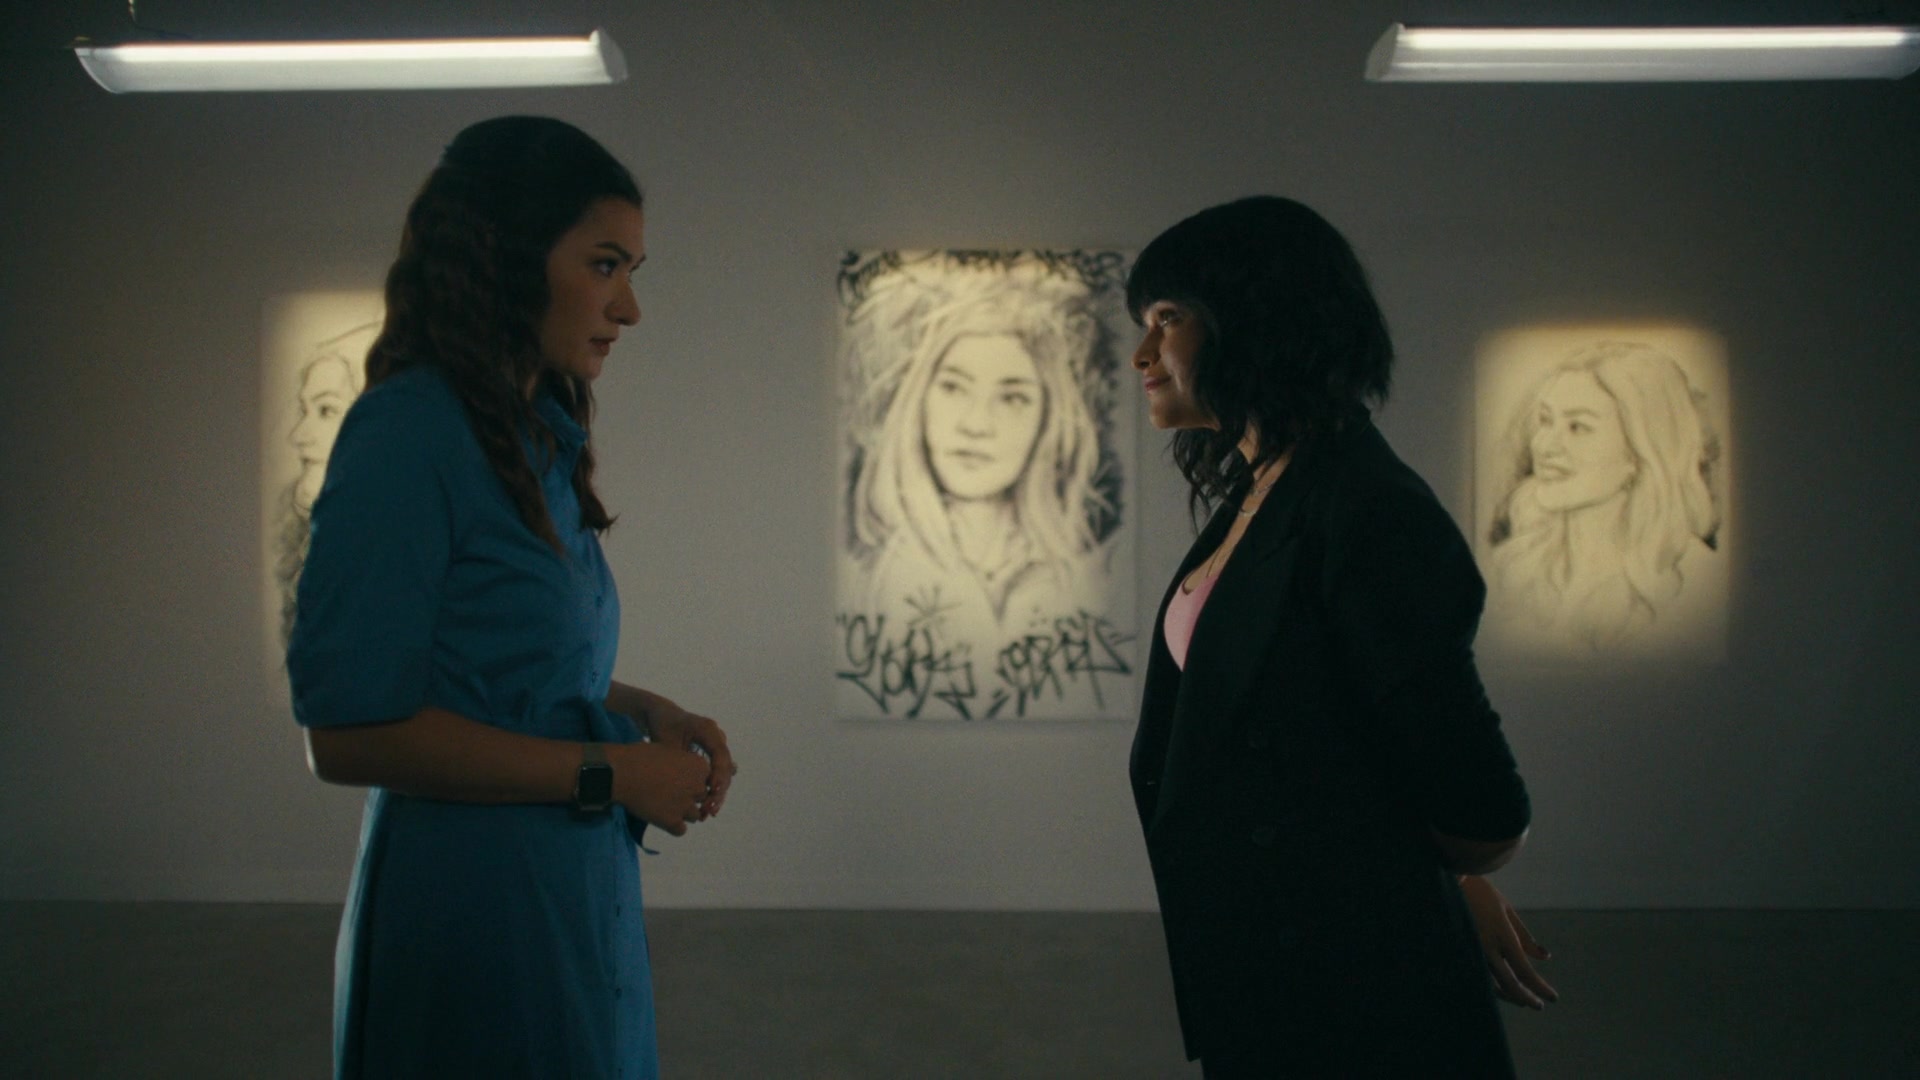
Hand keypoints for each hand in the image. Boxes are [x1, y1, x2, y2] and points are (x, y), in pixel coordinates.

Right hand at [609, 741, 710, 836]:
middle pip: (701, 797)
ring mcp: (686, 806)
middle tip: (669, 792)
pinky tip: (660, 818)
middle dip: (688, 796)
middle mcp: (697, 787)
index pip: (707, 779)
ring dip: (682, 812)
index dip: (693, 780)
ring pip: (694, 816)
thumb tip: (684, 769)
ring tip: (664, 806)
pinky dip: (673, 826)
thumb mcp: (669, 750)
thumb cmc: (641, 757)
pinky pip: (681, 830)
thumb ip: (683, 762)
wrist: (621, 773)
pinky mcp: (672, 822)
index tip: (679, 779)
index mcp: (699, 766)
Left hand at [645, 700, 737, 819]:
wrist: (660, 715)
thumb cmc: (661, 727)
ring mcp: (717, 744)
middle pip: (726, 766)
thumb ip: (679, 762)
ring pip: (724, 772)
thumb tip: (689, 786)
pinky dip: (713, 788)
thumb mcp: (667, 743)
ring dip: (718, 792)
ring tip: (709, 812)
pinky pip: (718, 772)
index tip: (711, 792)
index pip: (720, 755)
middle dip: (720, 790)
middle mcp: (717, 736)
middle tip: (710, 810)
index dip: (718, 775)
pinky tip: (707, 805)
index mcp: (707, 729)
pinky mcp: (712, 753)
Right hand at [1460, 874, 1557, 1009]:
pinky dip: (1493, 987)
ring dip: (1510, 995)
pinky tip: (1501, 989)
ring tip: (1522, 1000)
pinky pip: (1479, 976)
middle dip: (1526, 998)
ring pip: (1492, 984)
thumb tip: (1545, 957)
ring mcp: (1471, 951)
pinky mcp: (1461, 951)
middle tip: (1539, 1006)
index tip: (1553, 998)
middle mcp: (1486, 947)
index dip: (1540, 988)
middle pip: (1510, 983)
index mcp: (1502, 935)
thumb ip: (1525, 937)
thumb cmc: (1481, 893)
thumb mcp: (1507, 911)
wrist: (1446, 881)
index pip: (1525, 971)